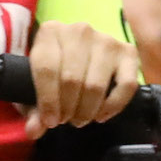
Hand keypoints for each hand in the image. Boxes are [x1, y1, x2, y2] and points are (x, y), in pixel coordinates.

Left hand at [24, 19, 142, 128]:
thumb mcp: (36, 87)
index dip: (48, 100)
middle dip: (68, 108)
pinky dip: (113, 106)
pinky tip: (101, 115)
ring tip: (81, 118)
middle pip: (72, 79)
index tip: (50, 121)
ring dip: (87, 110)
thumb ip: (32, 110)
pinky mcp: (128, 52)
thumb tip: (34, 130)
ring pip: (96, 85)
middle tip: (66, 120)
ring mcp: (106, 40)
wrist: (75, 56)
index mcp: (50, 31)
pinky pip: (126, 85)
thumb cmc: (53, 72)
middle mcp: (79, 30)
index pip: (46, 68)